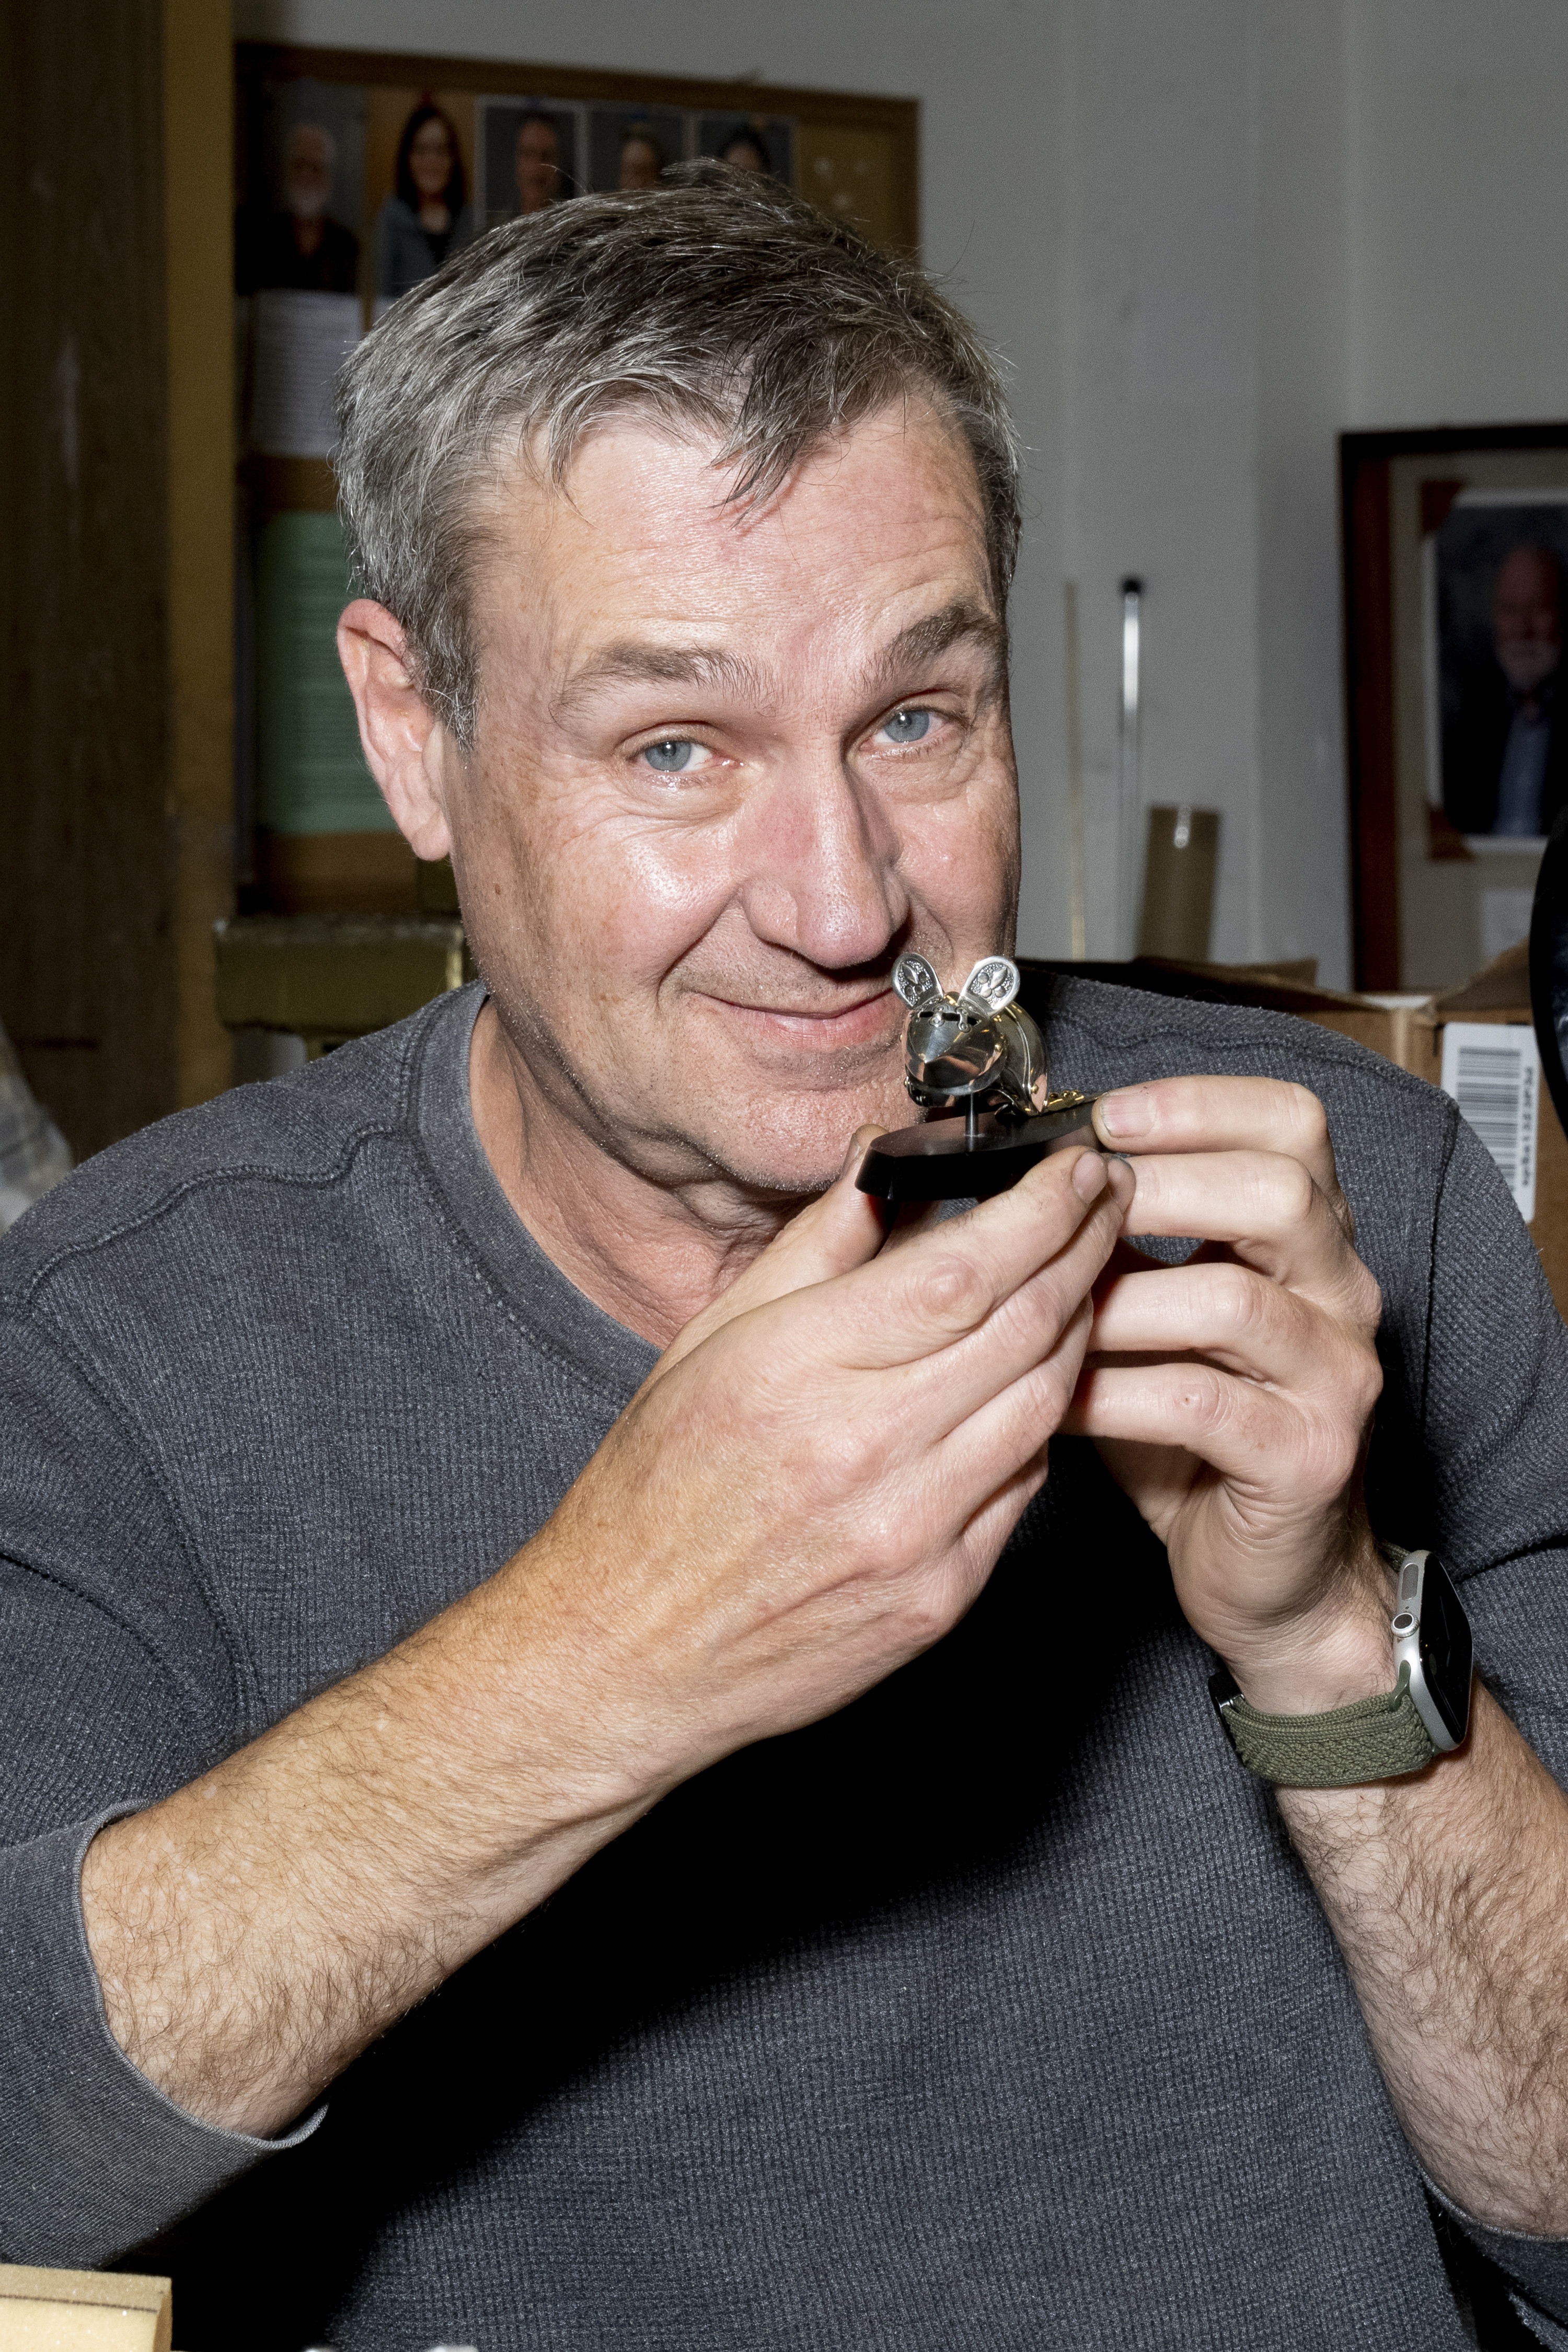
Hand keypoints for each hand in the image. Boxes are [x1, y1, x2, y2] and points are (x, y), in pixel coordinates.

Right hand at [527, 1140, 1129, 1800]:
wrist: (629, 1653)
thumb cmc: (656, 1491)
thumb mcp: (709, 1342)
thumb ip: (813, 1249)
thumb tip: (885, 1162)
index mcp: (797, 1368)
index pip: (964, 1266)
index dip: (1043, 1208)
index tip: (1077, 1166)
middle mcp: (864, 1448)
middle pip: (1026, 1325)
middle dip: (1085, 1245)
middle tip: (1112, 1197)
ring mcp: (913, 1531)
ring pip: (1044, 1403)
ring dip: (1082, 1327)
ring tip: (1092, 1272)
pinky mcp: (941, 1596)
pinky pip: (1025, 1487)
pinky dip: (1042, 1420)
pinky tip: (1041, 1379)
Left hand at [1065, 1076, 1389, 1711]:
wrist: (1265, 1570)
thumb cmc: (1192, 1428)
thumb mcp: (1150, 1311)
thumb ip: (1111, 1242)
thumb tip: (1023, 1166)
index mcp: (1309, 1239)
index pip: (1292, 1124)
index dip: (1200, 1104)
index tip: (1105, 1115)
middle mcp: (1342, 1294)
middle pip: (1281, 1193)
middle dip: (1163, 1186)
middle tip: (1075, 1207)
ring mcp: (1335, 1377)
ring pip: (1233, 1300)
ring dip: (1120, 1301)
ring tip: (1043, 1314)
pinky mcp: (1308, 1457)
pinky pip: (1203, 1404)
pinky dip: (1114, 1393)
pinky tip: (1054, 1399)